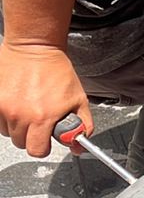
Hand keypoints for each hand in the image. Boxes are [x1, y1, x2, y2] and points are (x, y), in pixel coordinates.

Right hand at [0, 41, 92, 156]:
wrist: (34, 46)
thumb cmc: (56, 70)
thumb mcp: (78, 99)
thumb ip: (82, 126)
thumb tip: (78, 147)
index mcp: (42, 117)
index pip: (37, 150)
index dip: (44, 146)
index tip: (46, 138)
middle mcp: (20, 114)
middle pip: (22, 143)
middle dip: (31, 135)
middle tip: (38, 119)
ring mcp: (4, 107)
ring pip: (8, 132)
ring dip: (18, 125)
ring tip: (27, 107)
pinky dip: (6, 115)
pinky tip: (17, 102)